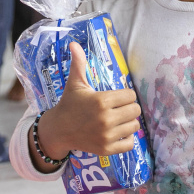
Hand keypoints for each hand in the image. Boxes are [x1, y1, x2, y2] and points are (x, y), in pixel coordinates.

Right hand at [36, 43, 141, 160]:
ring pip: (135, 126)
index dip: (125, 95)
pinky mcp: (107, 149)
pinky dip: (127, 139)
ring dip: (128, 122)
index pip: (131, 95)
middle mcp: (106, 119)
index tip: (117, 98)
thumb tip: (73, 43)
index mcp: (102, 100)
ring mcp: (107, 135)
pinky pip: (130, 144)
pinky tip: (119, 133)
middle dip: (129, 108)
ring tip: (118, 120)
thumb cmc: (69, 104)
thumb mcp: (75, 83)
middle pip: (135, 110)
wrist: (58, 130)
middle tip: (118, 109)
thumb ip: (79, 63)